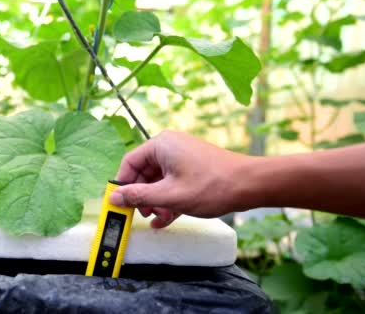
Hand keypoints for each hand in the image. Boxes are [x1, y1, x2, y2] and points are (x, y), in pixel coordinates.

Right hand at [109, 131, 252, 228]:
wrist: (251, 185)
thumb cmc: (211, 186)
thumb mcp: (169, 196)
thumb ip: (138, 196)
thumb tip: (114, 197)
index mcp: (160, 145)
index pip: (129, 163)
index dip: (122, 185)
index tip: (118, 204)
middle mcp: (170, 146)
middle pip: (143, 172)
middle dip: (142, 196)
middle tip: (141, 215)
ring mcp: (182, 157)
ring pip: (158, 180)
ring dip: (156, 201)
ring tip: (160, 218)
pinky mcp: (192, 167)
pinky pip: (172, 183)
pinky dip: (168, 199)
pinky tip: (167, 219)